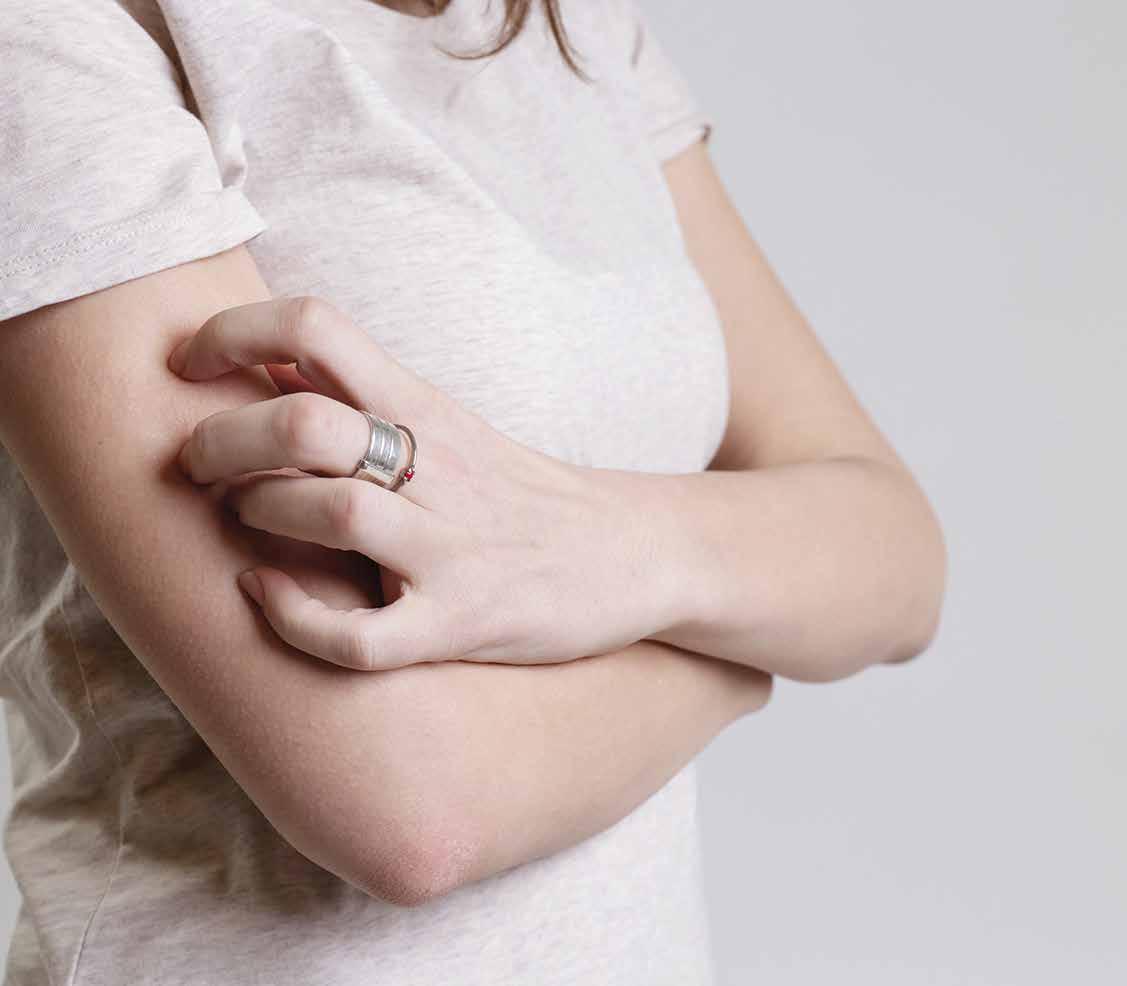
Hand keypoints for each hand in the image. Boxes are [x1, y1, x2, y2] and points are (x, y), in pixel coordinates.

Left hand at [169, 296, 675, 670]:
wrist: (633, 553)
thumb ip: (366, 399)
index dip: (231, 332)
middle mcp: (439, 469)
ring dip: (262, 514)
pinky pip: (361, 636)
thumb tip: (263, 365)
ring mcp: (453, 550)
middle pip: (304, 423)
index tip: (189, 364)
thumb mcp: (453, 426)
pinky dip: (294, 620)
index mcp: (428, 407)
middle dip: (221, 439)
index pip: (316, 327)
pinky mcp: (463, 624)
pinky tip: (267, 598)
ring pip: (332, 513)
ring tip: (247, 521)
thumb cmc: (524, 493)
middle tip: (197, 462)